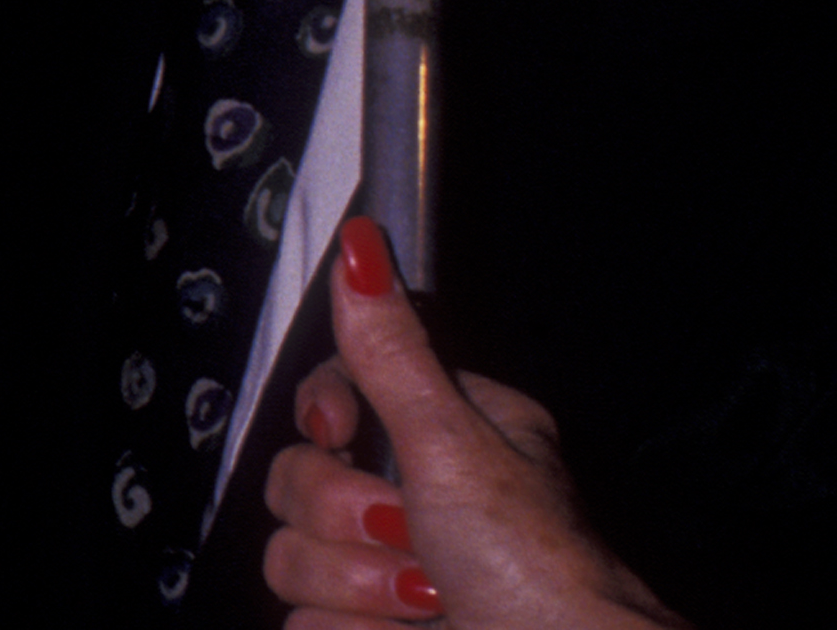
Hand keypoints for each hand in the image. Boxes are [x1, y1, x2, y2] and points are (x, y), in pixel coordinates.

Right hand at [258, 217, 689, 628]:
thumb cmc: (542, 573)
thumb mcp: (454, 444)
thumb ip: (390, 351)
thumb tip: (361, 245)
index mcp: (446, 436)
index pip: (332, 394)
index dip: (323, 416)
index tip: (342, 434)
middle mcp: (416, 501)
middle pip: (297, 479)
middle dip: (347, 519)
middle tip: (414, 536)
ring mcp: (390, 573)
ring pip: (293, 557)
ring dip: (358, 587)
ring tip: (427, 601)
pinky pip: (303, 624)